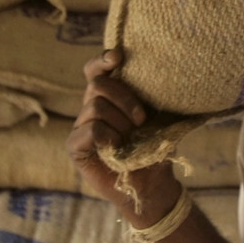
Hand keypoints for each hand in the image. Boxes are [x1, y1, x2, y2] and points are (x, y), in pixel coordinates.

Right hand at [67, 49, 179, 225]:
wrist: (152, 185)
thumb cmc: (156, 149)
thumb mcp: (159, 119)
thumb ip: (152, 97)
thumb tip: (168, 73)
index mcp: (110, 97)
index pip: (96, 70)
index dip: (102, 60)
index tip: (117, 56)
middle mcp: (92, 107)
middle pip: (98, 84)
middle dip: (124, 98)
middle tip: (142, 119)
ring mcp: (81, 126)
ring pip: (96, 106)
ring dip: (120, 123)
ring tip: (131, 140)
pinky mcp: (75, 146)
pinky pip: (89, 129)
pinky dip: (107, 136)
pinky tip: (116, 149)